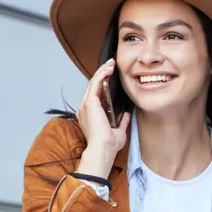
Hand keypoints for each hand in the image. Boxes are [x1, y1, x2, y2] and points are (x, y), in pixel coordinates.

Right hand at [75, 59, 130, 177]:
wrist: (104, 148)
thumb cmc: (109, 144)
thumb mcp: (118, 131)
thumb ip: (121, 121)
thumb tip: (126, 113)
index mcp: (90, 115)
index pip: (95, 94)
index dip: (102, 83)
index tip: (111, 76)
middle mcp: (85, 108)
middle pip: (93, 86)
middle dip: (102, 73)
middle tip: (111, 64)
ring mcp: (85, 104)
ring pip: (93, 82)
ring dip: (102, 71)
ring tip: (111, 63)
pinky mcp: (89, 102)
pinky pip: (95, 83)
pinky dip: (102, 74)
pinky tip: (109, 68)